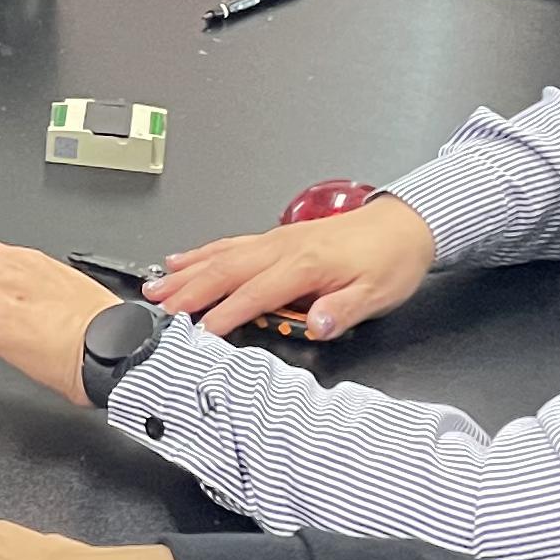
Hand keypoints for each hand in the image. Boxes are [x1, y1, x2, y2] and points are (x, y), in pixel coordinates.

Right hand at [145, 193, 434, 340]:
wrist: (403, 225)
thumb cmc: (390, 260)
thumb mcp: (378, 294)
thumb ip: (343, 310)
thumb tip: (316, 324)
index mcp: (306, 265)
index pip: (256, 294)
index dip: (225, 314)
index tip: (199, 334)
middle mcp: (284, 249)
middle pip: (225, 270)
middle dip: (188, 291)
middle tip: (158, 309)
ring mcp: (277, 241)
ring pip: (221, 255)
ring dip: (186, 272)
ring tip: (156, 286)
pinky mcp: (277, 239)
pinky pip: (231, 244)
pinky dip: (202, 253)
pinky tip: (184, 259)